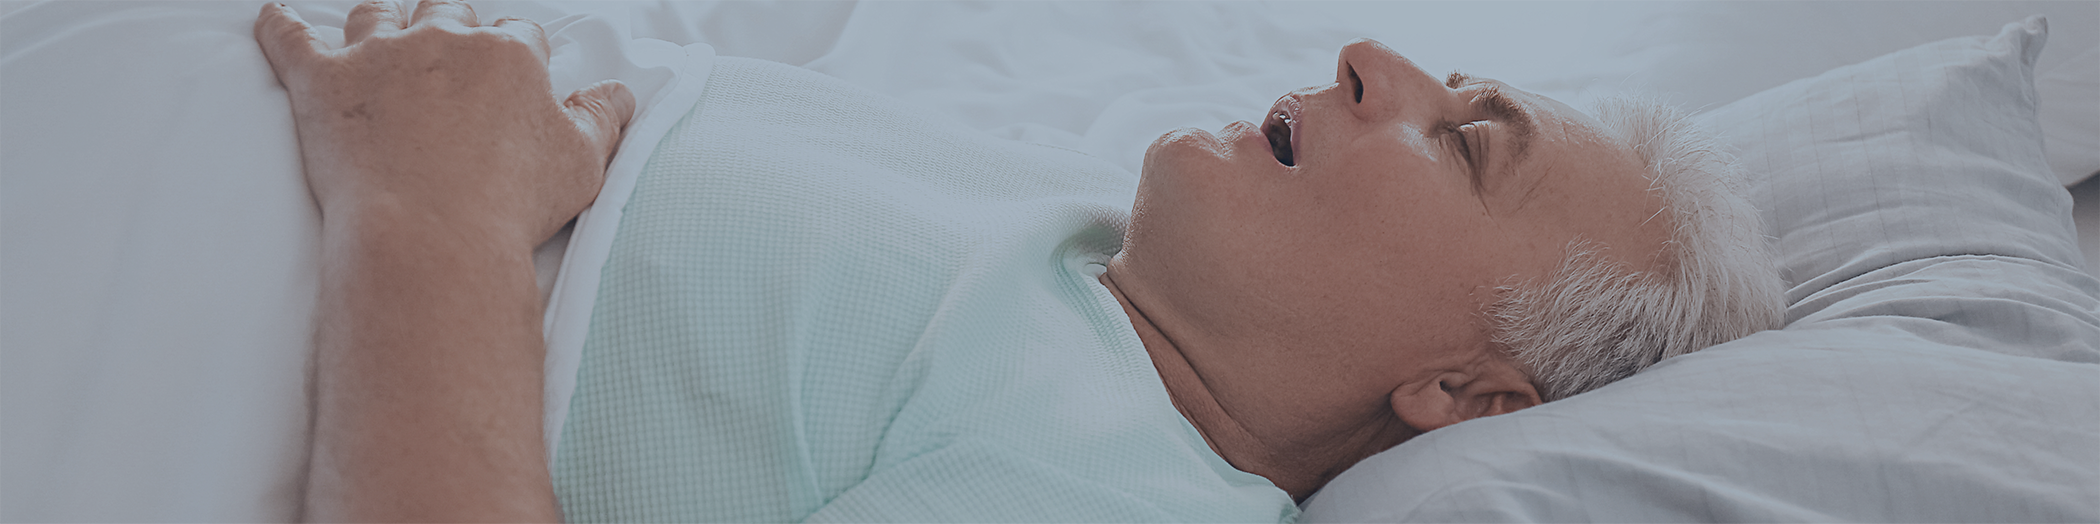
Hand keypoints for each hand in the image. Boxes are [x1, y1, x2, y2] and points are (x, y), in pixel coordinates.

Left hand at [254, 0, 634, 248]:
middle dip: (450, 31)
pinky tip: (275, 18)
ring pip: (377, 16)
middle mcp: (445, 41)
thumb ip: (603, 119)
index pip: (517, 36)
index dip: (516, 57)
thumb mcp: (583, 165)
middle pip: (447, 14)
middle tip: (448, 61)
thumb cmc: (512, 206)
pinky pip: (290, 37)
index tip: (511, 81)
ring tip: (379, 41)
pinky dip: (281, 26)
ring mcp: (378, 57)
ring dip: (381, 26)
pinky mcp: (321, 82)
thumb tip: (617, 93)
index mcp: (510, 56)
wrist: (432, 237)